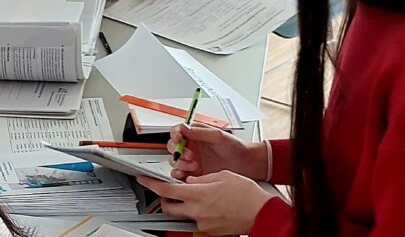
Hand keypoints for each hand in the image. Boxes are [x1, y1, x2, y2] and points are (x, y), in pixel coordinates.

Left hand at [137, 170, 272, 234]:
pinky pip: (197, 219)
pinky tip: (207, 204)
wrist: (262, 212)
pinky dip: (197, 211)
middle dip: (163, 198)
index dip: (151, 185)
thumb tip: (191, 181)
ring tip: (192, 196)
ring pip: (183, 214)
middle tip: (166, 190)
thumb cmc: (246, 193)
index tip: (143, 180)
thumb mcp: (222, 175)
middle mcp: (197, 210)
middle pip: (169, 206)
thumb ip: (202, 178)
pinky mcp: (210, 229)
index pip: (166, 190)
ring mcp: (203, 222)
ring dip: (181, 205)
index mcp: (197, 194)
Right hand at [169, 124, 267, 180]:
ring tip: (193, 165)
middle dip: (178, 151)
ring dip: (180, 163)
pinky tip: (187, 175)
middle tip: (189, 155)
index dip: (175, 135)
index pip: (177, 132)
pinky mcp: (194, 174)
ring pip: (175, 161)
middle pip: (173, 147)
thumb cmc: (236, 148)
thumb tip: (184, 127)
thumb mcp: (218, 136)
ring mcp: (191, 161)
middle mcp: (191, 147)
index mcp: (195, 135)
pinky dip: (179, 175)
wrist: (247, 164)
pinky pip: (180, 175)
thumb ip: (200, 132)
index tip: (179, 138)